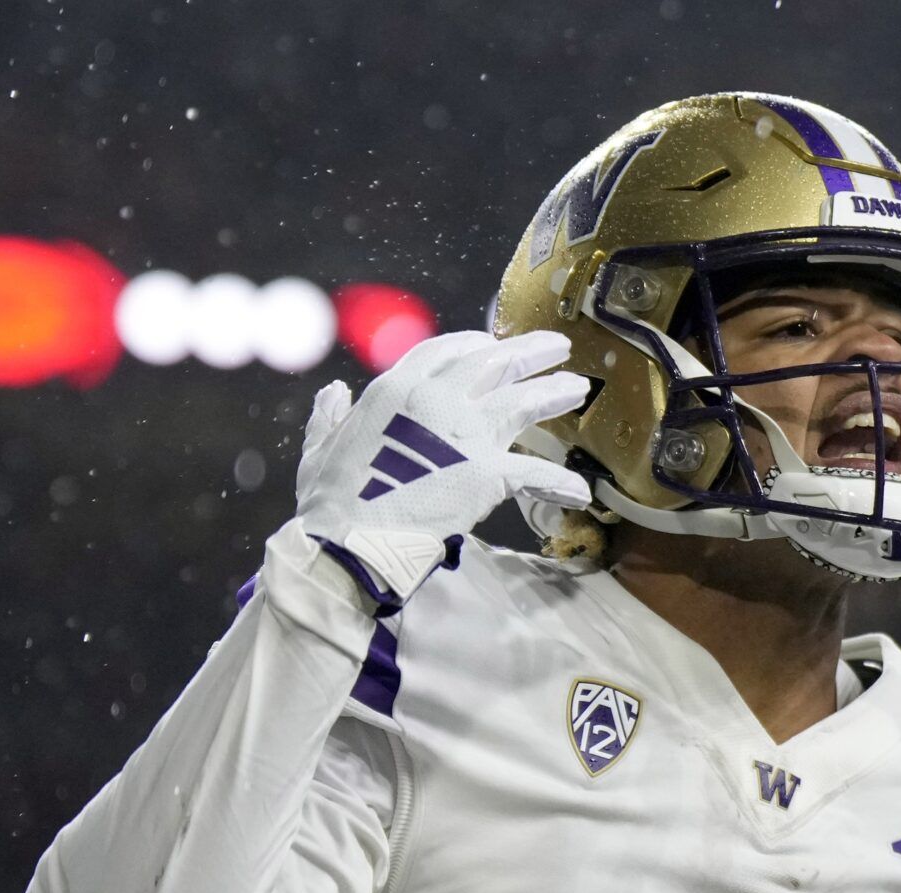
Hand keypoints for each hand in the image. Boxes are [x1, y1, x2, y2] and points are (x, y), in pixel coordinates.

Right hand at [295, 330, 590, 607]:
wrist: (351, 541)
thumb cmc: (331, 499)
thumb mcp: (321, 446)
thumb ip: (331, 416)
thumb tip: (333, 393)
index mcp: (396, 389)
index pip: (447, 351)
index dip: (476, 345)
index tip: (495, 344)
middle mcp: (436, 400)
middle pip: (495, 364)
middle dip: (530, 353)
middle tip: (558, 347)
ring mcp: (466, 434)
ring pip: (522, 402)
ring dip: (553, 392)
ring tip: (577, 388)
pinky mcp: (488, 473)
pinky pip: (534, 472)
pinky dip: (559, 482)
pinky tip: (579, 492)